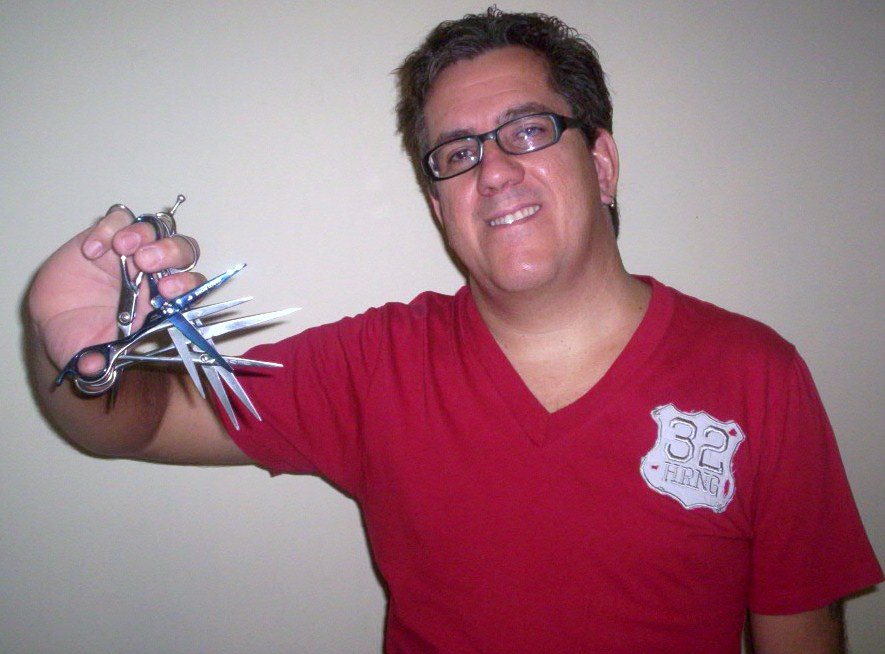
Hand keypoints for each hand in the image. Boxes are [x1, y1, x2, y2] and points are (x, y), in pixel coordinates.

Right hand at [27, 205, 204, 373]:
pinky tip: (92, 250)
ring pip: (157, 228)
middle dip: (171, 252)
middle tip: (146, 261)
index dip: (186, 285)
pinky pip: (120, 218)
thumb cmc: (85, 338)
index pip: (192, 286)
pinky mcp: (108, 234)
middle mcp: (156, 273)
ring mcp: (133, 250)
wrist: (54, 321)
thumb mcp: (90, 354)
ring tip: (122, 248)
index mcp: (164, 301)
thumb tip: (93, 369)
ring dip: (143, 234)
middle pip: (184, 250)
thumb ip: (96, 363)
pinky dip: (109, 227)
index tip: (168, 290)